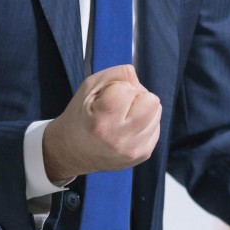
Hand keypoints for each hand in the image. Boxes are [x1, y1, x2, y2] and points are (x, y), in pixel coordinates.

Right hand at [42, 65, 160, 182]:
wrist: (72, 152)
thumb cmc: (80, 117)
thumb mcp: (89, 88)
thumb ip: (116, 74)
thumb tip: (138, 80)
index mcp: (102, 122)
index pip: (128, 89)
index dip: (118, 88)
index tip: (106, 99)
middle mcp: (120, 139)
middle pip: (152, 101)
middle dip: (137, 96)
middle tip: (121, 105)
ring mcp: (134, 150)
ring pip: (157, 112)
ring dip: (142, 109)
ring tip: (122, 117)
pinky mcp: (143, 154)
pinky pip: (156, 126)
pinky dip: (145, 123)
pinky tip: (127, 127)